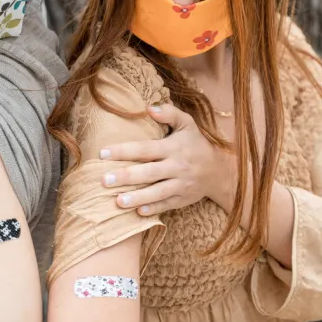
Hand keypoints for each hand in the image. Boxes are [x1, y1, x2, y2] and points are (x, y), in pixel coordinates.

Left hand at [99, 105, 235, 215]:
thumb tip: (148, 108)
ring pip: (157, 192)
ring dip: (138, 197)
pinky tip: (138, 212)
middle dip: (126, 177)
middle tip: (104, 180)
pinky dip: (154, 209)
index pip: (145, 149)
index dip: (124, 151)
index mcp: (173, 148)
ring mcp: (180, 185)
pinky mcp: (183, 199)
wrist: (219, 170)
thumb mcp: (187, 124)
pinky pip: (167, 205)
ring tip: (118, 201)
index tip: (103, 153)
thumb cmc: (195, 143)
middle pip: (149, 173)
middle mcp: (177, 167)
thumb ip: (169, 113)